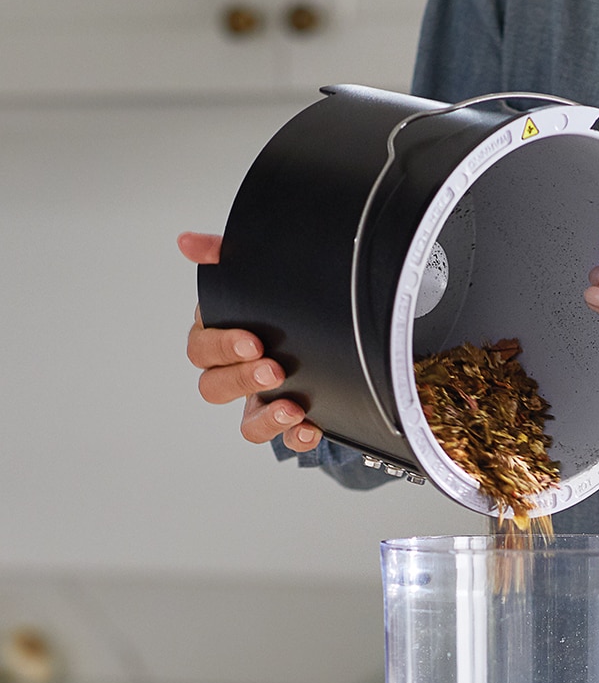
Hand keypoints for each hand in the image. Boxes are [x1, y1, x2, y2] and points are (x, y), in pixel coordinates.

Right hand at [179, 232, 322, 451]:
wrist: (326, 331)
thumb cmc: (274, 305)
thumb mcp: (255, 275)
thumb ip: (223, 257)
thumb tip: (188, 242)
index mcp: (219, 338)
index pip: (201, 348)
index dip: (222, 347)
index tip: (252, 340)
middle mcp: (234, 373)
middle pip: (215, 387)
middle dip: (243, 380)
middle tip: (274, 369)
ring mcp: (259, 401)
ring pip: (245, 423)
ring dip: (266, 418)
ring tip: (292, 408)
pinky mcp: (286, 421)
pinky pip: (283, 440)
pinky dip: (296, 438)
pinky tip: (312, 429)